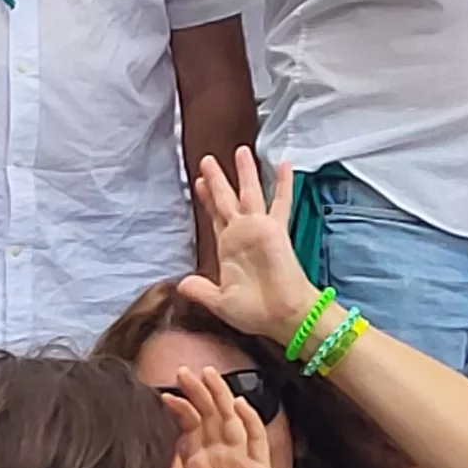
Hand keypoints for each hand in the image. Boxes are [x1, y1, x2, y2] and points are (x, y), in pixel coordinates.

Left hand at [153, 364, 289, 467]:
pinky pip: (255, 438)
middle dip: (197, 392)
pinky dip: (250, 420)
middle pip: (208, 415)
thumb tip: (160, 441)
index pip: (186, 426)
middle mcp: (216, 455)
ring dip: (221, 397)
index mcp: (192, 463)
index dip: (177, 409)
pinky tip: (240, 404)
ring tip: (210, 375)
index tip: (164, 395)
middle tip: (185, 372)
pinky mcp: (258, 467)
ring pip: (231, 419)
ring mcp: (238, 459)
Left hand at [177, 150, 315, 344]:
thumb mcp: (219, 302)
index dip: (207, 199)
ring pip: (249, 193)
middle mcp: (242, 234)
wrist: (281, 316)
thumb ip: (201, 290)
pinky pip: (280, 202)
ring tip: (241, 151)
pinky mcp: (275, 230)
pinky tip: (286, 164)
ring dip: (245, 173)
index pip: (215, 217)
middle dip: (217, 180)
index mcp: (228, 249)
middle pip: (227, 199)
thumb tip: (182, 284)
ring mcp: (259, 229)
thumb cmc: (254, 312)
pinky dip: (283, 184)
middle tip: (207, 160)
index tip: (198, 182)